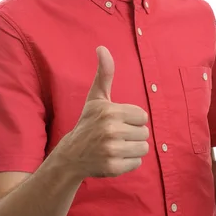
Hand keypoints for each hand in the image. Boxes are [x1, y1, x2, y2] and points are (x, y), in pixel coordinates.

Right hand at [58, 46, 149, 178]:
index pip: (143, 116)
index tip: (116, 122)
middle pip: (145, 132)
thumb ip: (104, 74)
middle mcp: (110, 130)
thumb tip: (102, 48)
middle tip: (114, 136)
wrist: (71, 156)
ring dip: (132, 149)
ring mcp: (111, 150)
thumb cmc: (88, 123)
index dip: (132, 119)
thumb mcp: (96, 98)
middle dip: (133, 134)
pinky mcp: (113, 167)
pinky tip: (113, 158)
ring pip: (144, 148)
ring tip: (115, 146)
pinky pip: (137, 163)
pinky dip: (128, 162)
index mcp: (110, 111)